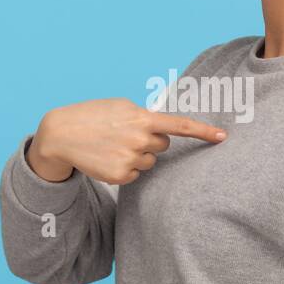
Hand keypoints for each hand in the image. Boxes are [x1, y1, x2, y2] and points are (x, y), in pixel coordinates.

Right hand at [27, 98, 225, 184]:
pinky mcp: (122, 176)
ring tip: (112, 146)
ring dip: (137, 154)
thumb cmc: (93, 116)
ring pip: (150, 161)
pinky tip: (107, 158)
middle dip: (150, 141)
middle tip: (125, 134)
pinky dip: (125, 168)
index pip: (179, 125)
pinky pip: (136, 174)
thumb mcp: (120, 106)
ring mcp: (131, 160)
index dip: (203, 131)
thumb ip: (144, 116)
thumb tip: (160, 129)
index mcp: (142, 118)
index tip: (223, 136)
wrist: (61, 135)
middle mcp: (140, 140)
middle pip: (163, 145)